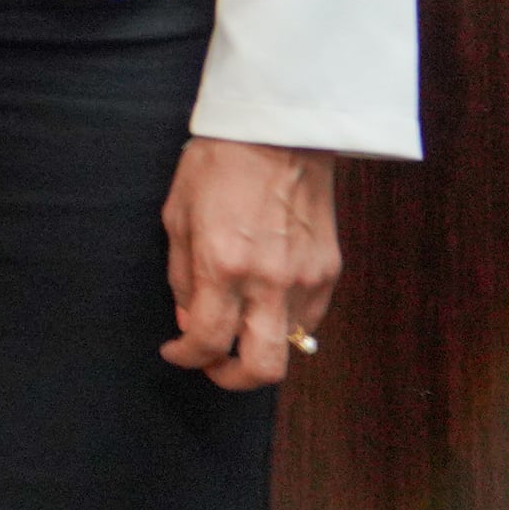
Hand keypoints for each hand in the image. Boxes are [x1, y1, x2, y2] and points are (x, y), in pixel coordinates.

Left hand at [162, 137, 341, 387]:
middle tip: (214, 364)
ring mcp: (307, 279)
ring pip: (291, 346)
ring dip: (261, 344)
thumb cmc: (218, 164)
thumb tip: (190, 321)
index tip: (176, 352)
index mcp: (223, 266)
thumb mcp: (177, 216)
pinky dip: (285, 320)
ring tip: (239, 322)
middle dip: (234, 378)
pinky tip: (265, 298)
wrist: (278, 131)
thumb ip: (183, 276)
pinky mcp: (332, 270)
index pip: (207, 341)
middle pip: (264, 369)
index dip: (187, 357)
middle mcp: (270, 281)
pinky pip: (309, 317)